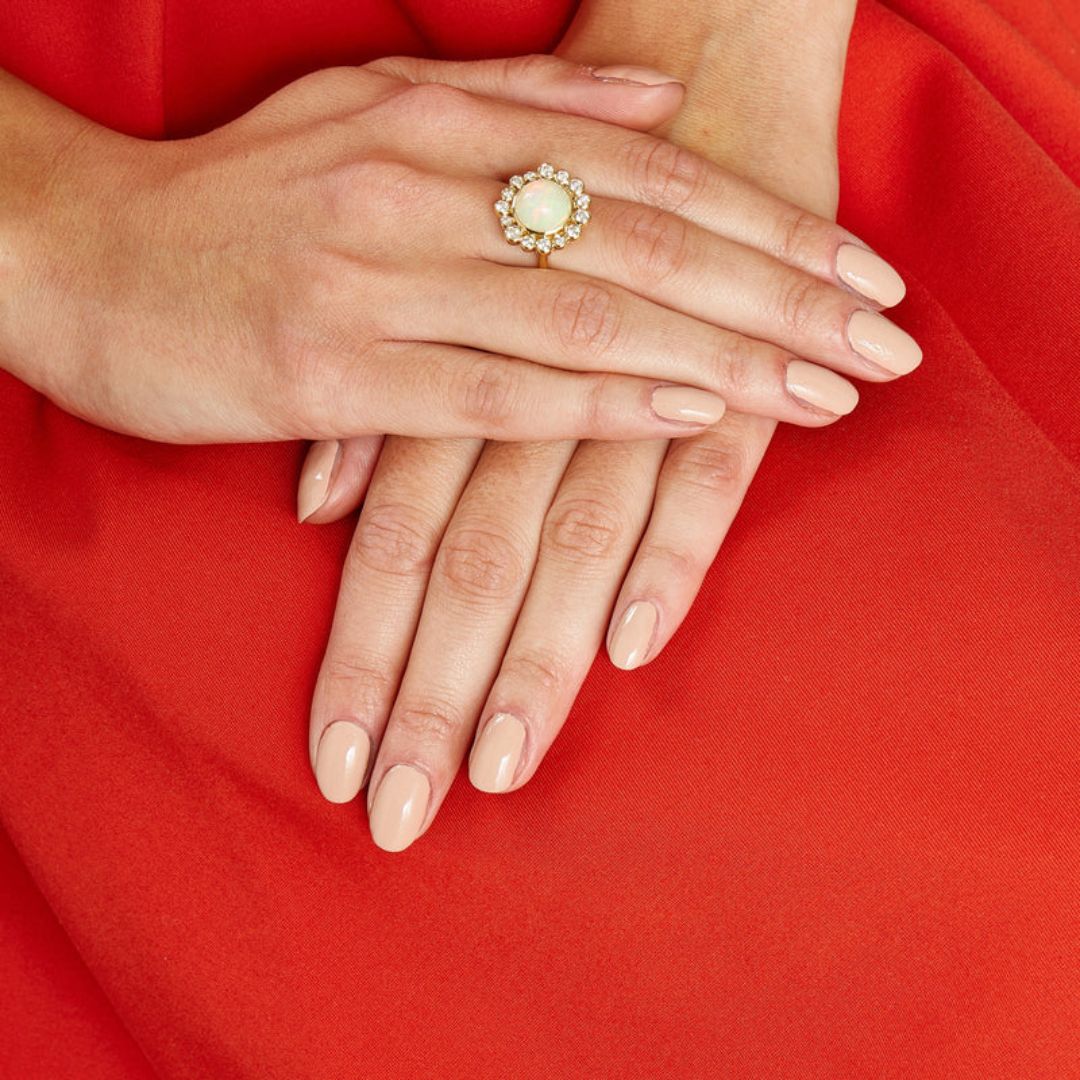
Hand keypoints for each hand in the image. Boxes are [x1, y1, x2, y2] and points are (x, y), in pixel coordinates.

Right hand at [0, 53, 886, 446]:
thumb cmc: (230, 201)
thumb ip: (511, 106)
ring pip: (588, 308)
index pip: (648, 176)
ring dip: (721, 349)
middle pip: (645, 239)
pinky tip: (692, 410)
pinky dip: (603, 397)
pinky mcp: (335, 370)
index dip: (767, 227)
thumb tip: (649, 108)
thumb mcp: (368, 113)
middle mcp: (419, 185)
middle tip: (882, 341)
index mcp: (436, 122)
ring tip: (824, 385)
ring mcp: (378, 276)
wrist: (73, 255)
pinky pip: (496, 386)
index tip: (863, 278)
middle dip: (780, 293)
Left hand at [301, 33, 919, 851]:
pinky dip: (665, 558)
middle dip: (425, 697)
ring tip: (499, 774)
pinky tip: (631, 649)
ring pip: (558, 541)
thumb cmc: (517, 186)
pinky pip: (696, 476)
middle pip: (459, 565)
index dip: (360, 657)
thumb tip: (315, 504)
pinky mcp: (727, 361)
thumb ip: (373, 400)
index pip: (388, 543)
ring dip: (529, 668)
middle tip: (399, 817)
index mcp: (441, 359)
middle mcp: (515, 378)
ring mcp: (623, 374)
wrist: (679, 54)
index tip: (335, 765)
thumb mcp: (424, 294)